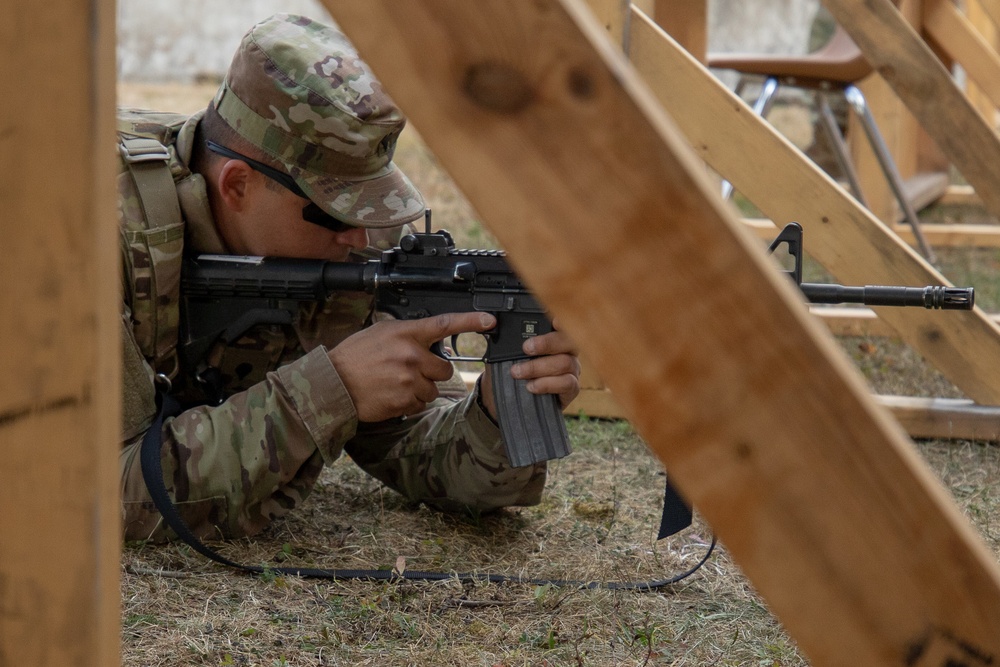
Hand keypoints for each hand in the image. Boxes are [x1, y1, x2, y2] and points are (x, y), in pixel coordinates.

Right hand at [328, 312, 497, 421]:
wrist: (333, 383)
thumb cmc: (355, 356)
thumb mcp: (380, 332)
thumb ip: (408, 334)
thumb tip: (429, 341)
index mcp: (406, 334)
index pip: (444, 324)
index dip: (470, 321)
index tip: (490, 321)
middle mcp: (411, 355)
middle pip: (445, 368)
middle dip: (433, 372)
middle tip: (411, 371)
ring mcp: (409, 380)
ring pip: (433, 389)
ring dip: (420, 389)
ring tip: (395, 383)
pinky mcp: (405, 400)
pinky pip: (420, 404)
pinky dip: (409, 403)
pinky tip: (391, 395)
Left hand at [479, 318, 580, 419]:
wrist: (508, 397)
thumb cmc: (511, 370)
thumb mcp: (504, 352)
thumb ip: (506, 339)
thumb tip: (492, 324)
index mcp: (554, 337)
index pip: (562, 325)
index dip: (563, 321)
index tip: (554, 320)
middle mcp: (567, 351)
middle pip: (569, 341)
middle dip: (547, 343)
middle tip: (526, 348)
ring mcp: (572, 370)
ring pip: (565, 363)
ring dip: (539, 367)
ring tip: (518, 372)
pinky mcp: (571, 389)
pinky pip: (567, 383)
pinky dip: (547, 384)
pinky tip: (532, 386)